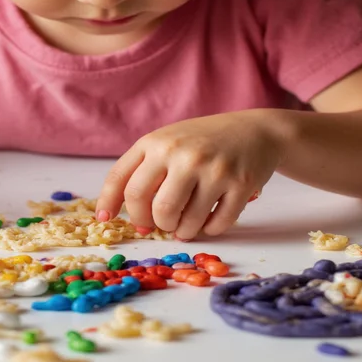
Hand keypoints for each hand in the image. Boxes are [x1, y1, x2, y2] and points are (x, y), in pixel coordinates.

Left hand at [95, 111, 284, 239]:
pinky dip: (209, 230)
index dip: (110, 204)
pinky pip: (216, 225)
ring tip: (185, 225)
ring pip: (185, 222)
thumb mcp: (166, 142)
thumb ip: (142, 171)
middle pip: (155, 209)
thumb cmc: (202, 141)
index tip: (106, 220)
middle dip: (155, 224)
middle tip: (162, 223)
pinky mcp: (241, 185)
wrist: (255, 130)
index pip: (122, 181)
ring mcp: (213, 169)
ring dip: (183, 231)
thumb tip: (114, 214)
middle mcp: (183, 153)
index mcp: (157, 142)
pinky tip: (209, 220)